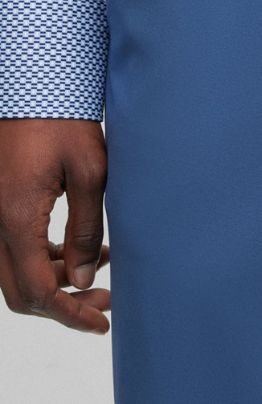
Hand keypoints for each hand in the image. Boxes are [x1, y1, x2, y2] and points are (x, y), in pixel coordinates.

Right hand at [0, 119, 109, 332]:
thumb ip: (86, 228)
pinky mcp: (1, 204)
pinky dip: (45, 258)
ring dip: (55, 280)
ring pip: (14, 272)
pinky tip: (83, 247)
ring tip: (104, 267)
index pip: (38, 290)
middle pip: (20, 291)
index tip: (102, 321)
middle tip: (106, 301)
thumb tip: (86, 278)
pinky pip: (14, 249)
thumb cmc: (64, 120)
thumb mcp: (90, 171)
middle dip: (63, 304)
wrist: (35, 87)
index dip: (70, 313)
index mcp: (15, 219)